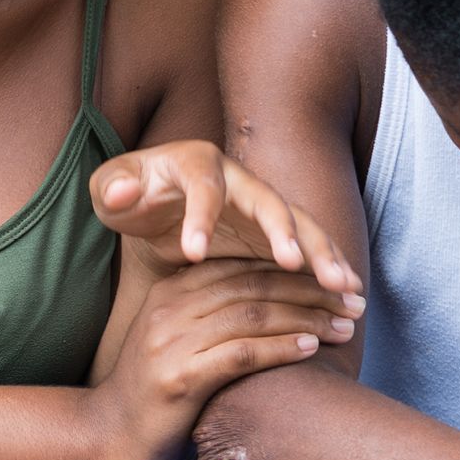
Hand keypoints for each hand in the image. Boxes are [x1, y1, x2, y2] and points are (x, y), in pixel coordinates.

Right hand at [85, 256, 360, 459]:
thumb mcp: (183, 342)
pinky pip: (240, 352)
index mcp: (171, 289)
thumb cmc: (159, 394)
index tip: (340, 280)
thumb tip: (285, 301)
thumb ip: (219, 315)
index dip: (297, 270)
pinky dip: (280, 347)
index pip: (245, 267)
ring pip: (253, 315)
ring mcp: (169, 341)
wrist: (110, 438)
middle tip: (355, 299)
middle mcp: (169, 307)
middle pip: (254, 286)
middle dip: (312, 290)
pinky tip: (312, 347)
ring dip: (307, 317)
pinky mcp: (177, 377)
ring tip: (345, 325)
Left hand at [89, 140, 359, 295]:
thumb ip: (111, 188)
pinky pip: (309, 249)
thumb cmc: (132, 194)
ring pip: (301, 225)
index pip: (203, 186)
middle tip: (292, 263)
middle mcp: (240, 180)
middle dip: (283, 230)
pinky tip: (349, 296)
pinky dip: (329, 268)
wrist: (158, 200)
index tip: (192, 253)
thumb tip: (120, 191)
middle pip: (268, 201)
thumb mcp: (110, 190)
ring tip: (342, 287)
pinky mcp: (275, 233)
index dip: (200, 216)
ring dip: (322, 254)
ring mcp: (262, 206)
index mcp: (197, 163)